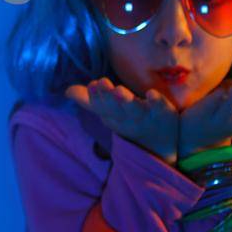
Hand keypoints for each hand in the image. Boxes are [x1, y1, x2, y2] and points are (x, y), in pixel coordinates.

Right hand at [64, 78, 179, 164]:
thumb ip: (90, 101)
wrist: (159, 148)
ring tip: (120, 90)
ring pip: (134, 109)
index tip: (93, 84)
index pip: (100, 106)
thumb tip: (68, 91)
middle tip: (101, 82)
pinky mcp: (163, 114)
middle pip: (115, 108)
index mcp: (112, 116)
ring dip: (126, 100)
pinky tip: (152, 93)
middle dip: (108, 96)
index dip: (96, 96)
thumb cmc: (129, 124)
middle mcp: (126, 118)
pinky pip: (160, 108)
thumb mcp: (108, 114)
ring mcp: (145, 117)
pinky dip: (156, 102)